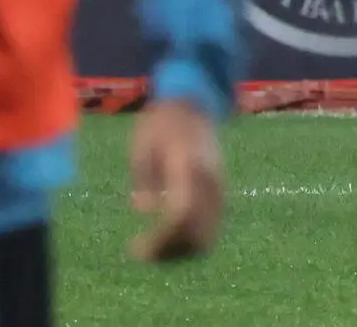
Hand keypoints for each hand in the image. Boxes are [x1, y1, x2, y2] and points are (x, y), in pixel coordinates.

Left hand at [125, 99, 225, 262]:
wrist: (194, 103)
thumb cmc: (162, 122)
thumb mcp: (142, 145)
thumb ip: (143, 180)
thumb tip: (142, 210)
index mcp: (187, 165)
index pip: (180, 214)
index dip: (160, 239)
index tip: (135, 248)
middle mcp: (209, 180)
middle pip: (196, 233)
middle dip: (169, 252)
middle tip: (142, 253)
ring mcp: (219, 188)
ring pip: (207, 237)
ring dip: (180, 251)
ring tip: (154, 248)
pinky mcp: (221, 193)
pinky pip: (210, 228)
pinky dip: (190, 241)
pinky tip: (168, 237)